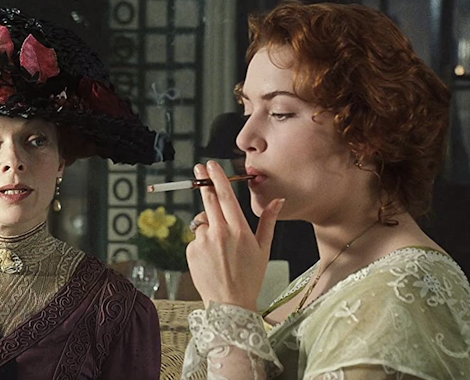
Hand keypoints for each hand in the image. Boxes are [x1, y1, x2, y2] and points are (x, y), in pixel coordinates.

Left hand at [186, 161, 283, 309]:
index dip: (217, 178)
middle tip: (199, 168)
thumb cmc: (250, 276)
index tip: (211, 165)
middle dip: (204, 182)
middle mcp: (219, 233)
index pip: (226, 197)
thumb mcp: (264, 249)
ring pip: (203, 222)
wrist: (230, 304)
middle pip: (209, 200)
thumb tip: (277, 200)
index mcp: (239, 230)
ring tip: (220, 249)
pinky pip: (196, 239)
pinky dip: (202, 243)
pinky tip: (212, 258)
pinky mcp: (191, 251)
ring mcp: (203, 242)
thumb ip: (268, 221)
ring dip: (209, 226)